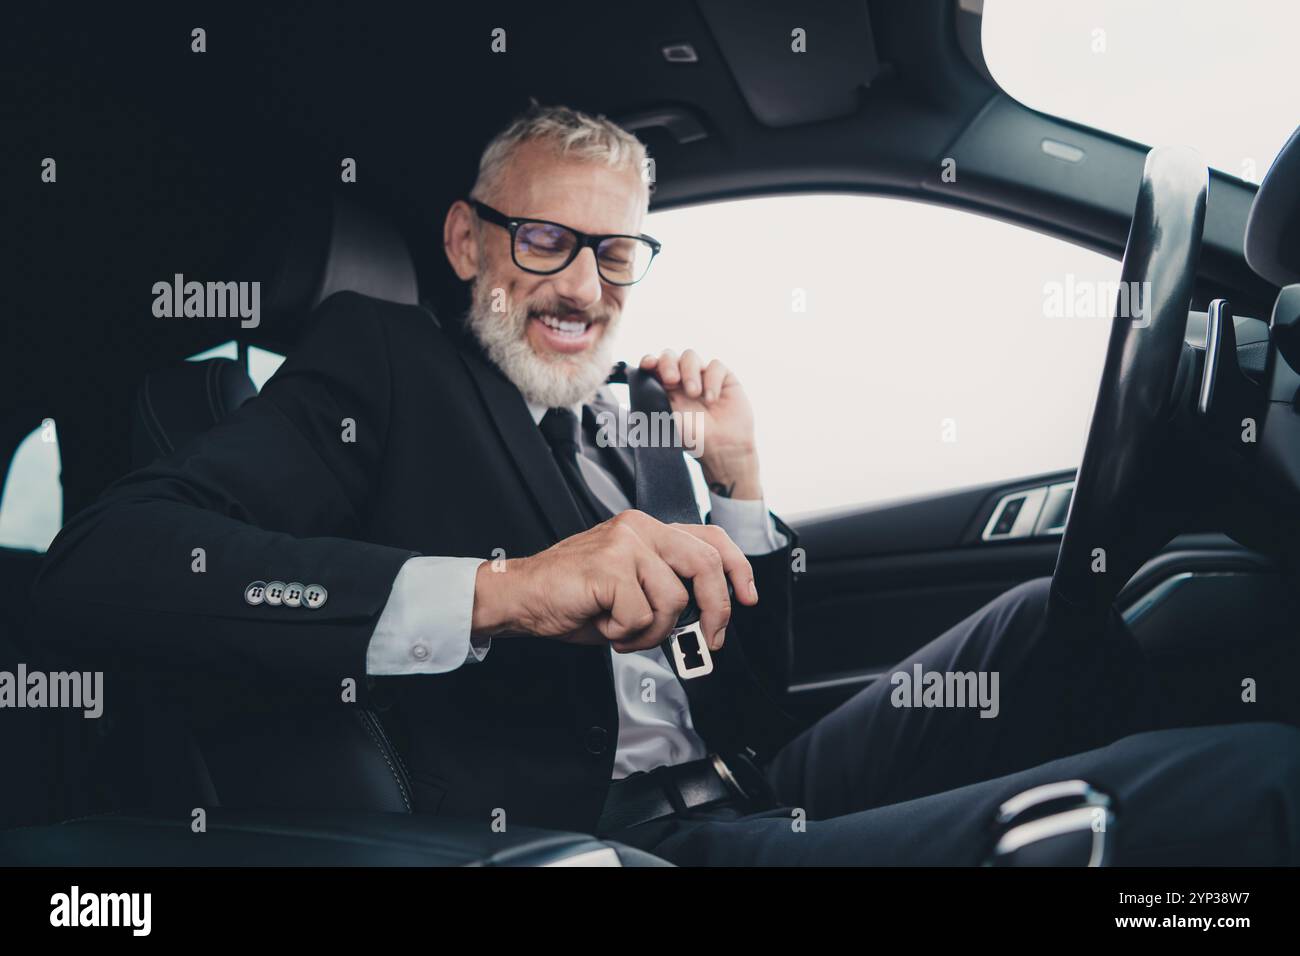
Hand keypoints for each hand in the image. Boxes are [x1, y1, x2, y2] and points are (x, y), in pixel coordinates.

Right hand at [471, 510, 757, 652]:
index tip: (749, 597)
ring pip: (673, 600)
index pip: (710, 537)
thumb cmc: (571, 597)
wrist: (520, 597)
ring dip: (651, 631)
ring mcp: (625, 544)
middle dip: (715, 611)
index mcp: (647, 530)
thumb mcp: (630, 590)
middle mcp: (640, 528)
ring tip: (622, 630)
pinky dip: (625, 634)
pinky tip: (604, 625)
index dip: (737, 568)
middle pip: (705, 565)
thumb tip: (705, 621)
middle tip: (707, 639)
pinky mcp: (609, 566)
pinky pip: (641, 615)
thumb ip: (667, 592)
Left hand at [639, 349, 761, 499]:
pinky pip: (715, 365)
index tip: (648, 365)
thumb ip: (650, 398)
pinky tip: (712, 399)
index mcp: (665, 388)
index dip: (649, 361)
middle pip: (669, 355)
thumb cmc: (693, 439)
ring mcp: (703, 376)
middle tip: (671, 379)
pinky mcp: (724, 378)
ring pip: (690, 356)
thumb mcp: (666, 419)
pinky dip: (712, 380)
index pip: (653, 366)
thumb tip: (628, 376)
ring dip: (689, 372)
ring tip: (694, 393)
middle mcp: (682, 379)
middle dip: (667, 363)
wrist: (723, 449)